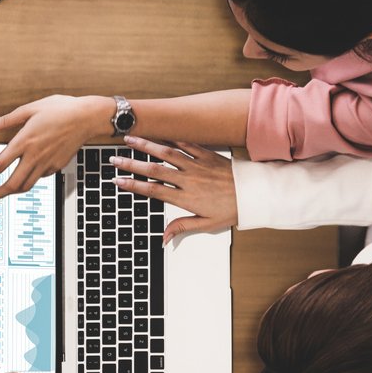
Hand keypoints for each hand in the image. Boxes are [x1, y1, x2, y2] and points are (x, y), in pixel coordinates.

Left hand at [0, 94, 116, 197]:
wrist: (88, 116)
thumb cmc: (61, 109)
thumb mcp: (30, 109)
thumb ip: (5, 120)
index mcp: (24, 141)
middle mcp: (34, 155)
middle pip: (12, 184)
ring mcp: (47, 163)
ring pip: (26, 185)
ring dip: (13, 191)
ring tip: (4, 190)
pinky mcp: (57, 165)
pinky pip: (40, 177)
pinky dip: (30, 179)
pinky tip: (27, 174)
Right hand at [111, 136, 236, 237]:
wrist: (257, 194)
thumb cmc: (234, 210)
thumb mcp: (207, 225)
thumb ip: (182, 227)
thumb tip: (164, 238)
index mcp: (187, 198)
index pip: (153, 190)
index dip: (133, 186)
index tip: (118, 181)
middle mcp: (189, 180)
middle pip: (154, 170)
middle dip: (132, 164)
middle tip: (114, 159)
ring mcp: (198, 166)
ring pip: (167, 154)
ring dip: (147, 146)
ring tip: (130, 139)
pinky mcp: (209, 156)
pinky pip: (188, 145)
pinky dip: (173, 139)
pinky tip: (160, 135)